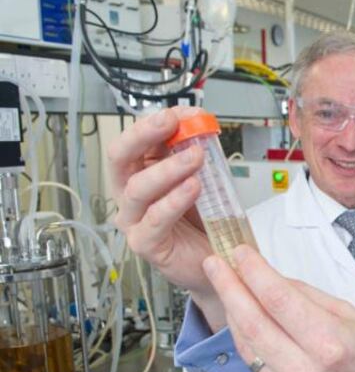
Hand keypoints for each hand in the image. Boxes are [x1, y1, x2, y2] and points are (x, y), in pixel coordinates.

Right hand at [107, 107, 225, 327]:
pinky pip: (154, 219)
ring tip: (195, 157)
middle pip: (120, 157)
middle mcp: (131, 193)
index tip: (185, 112)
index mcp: (140, 171)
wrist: (217, 259)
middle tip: (171, 122)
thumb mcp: (202, 177)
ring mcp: (134, 219)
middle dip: (143, 134)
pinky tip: (193, 188)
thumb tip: (198, 122)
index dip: (157, 121)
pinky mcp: (145, 243)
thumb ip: (195, 152)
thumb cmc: (204, 219)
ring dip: (167, 168)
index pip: (136, 139)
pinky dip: (174, 201)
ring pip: (137, 188)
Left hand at [204, 245, 354, 371]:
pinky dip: (245, 336)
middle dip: (230, 288)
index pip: (279, 300)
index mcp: (330, 343)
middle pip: (254, 322)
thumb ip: (306, 297)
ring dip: (232, 311)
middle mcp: (306, 370)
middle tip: (215, 264)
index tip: (240, 253)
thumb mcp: (350, 314)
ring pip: (247, 343)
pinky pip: (254, 362)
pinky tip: (241, 317)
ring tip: (225, 286)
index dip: (255, 273)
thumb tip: (270, 278)